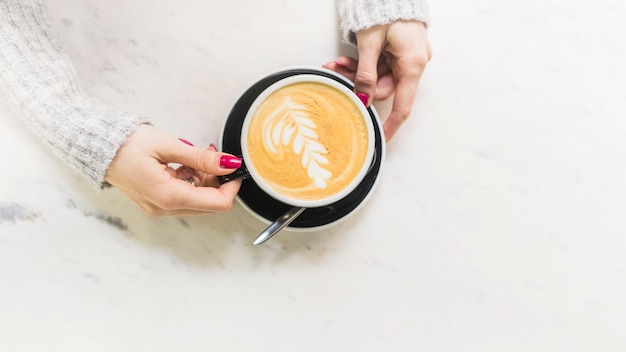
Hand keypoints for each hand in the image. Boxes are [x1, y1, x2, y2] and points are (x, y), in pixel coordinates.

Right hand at [105, 125, 241, 215]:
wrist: (96, 146)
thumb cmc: (126, 144)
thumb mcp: (168, 146)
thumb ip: (201, 157)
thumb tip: (229, 164)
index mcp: (167, 196)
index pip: (217, 203)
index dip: (232, 186)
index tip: (234, 167)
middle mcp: (163, 208)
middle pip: (209, 204)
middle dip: (217, 181)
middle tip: (210, 156)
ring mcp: (158, 208)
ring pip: (198, 201)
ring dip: (204, 180)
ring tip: (192, 157)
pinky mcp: (155, 203)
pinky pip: (184, 197)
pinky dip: (191, 181)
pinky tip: (182, 164)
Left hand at [324, 20, 430, 140]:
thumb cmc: (385, 10)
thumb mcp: (370, 43)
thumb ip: (364, 74)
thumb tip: (361, 99)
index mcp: (412, 64)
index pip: (403, 105)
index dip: (391, 125)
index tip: (382, 138)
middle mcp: (414, 63)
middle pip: (385, 89)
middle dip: (359, 85)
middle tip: (336, 75)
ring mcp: (408, 57)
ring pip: (379, 77)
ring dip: (356, 73)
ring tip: (336, 63)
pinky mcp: (401, 51)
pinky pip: (380, 65)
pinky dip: (364, 64)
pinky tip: (345, 59)